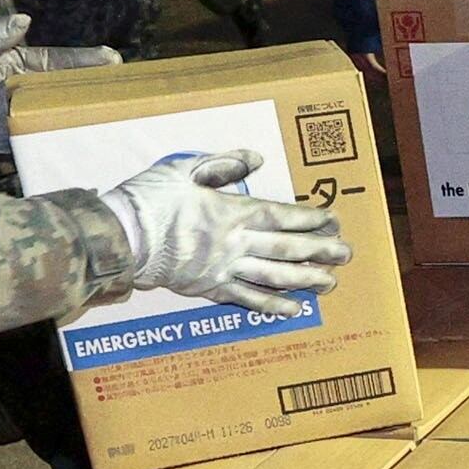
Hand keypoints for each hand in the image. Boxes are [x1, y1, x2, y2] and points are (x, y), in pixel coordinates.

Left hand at [0, 15, 122, 164]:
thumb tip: (26, 20)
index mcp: (15, 64)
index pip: (56, 60)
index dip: (83, 59)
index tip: (110, 58)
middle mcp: (23, 89)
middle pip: (65, 85)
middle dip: (93, 82)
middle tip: (125, 81)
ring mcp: (20, 114)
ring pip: (58, 110)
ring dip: (83, 108)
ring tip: (115, 106)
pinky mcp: (12, 137)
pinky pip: (41, 134)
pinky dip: (61, 133)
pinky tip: (84, 133)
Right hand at [93, 151, 350, 313]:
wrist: (121, 236)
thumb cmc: (151, 199)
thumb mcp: (187, 169)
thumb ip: (225, 164)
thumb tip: (256, 159)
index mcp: (232, 211)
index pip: (282, 215)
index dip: (311, 219)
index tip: (334, 220)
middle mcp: (236, 243)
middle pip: (287, 248)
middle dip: (320, 250)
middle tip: (346, 254)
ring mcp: (225, 269)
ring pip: (275, 276)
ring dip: (306, 279)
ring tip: (330, 282)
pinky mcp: (211, 289)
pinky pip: (249, 300)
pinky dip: (274, 305)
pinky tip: (295, 309)